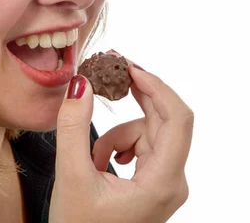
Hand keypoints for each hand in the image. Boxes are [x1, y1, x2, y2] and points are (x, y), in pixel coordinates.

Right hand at [49, 63, 193, 221]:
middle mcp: (172, 181)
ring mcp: (165, 182)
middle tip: (109, 72)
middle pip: (163, 121)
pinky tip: (100, 163)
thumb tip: (81, 84)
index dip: (157, 86)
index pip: (178, 119)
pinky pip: (142, 146)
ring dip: (119, 133)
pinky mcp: (155, 182)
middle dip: (136, 96)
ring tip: (92, 158)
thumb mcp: (71, 176)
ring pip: (148, 133)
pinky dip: (119, 146)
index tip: (130, 67)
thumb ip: (74, 127)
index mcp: (162, 182)